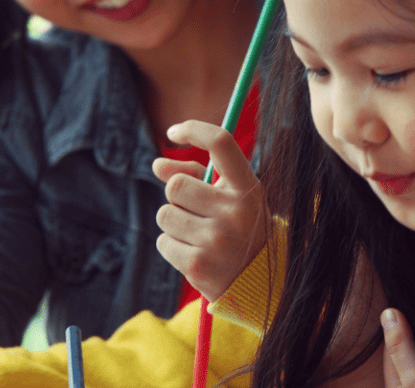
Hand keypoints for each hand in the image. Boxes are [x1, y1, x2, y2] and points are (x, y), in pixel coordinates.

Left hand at [152, 120, 265, 301]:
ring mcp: (217, 240)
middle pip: (176, 185)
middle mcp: (236, 211)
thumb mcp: (229, 199)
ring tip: (198, 236)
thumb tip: (156, 164)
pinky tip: (194, 254)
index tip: (174, 132)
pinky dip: (172, 246)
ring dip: (174, 224)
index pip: (221, 143)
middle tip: (195, 212)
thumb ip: (195, 176)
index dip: (194, 130)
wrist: (258, 285)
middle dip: (177, 198)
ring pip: (165, 214)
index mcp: (248, 188)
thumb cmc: (239, 232)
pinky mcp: (199, 265)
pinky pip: (163, 242)